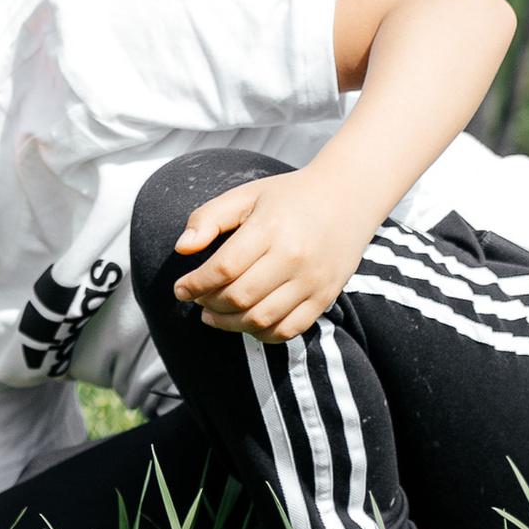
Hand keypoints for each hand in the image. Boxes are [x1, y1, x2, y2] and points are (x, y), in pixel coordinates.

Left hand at [172, 164, 375, 341]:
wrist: (348, 198)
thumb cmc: (289, 196)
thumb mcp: (247, 195)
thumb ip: (209, 218)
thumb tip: (182, 249)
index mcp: (270, 227)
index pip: (223, 268)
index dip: (195, 283)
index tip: (180, 289)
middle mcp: (293, 257)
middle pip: (239, 297)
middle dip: (209, 304)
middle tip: (197, 300)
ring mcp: (312, 281)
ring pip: (261, 320)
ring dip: (229, 325)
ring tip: (213, 316)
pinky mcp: (325, 298)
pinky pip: (288, 331)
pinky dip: (261, 334)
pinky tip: (246, 322)